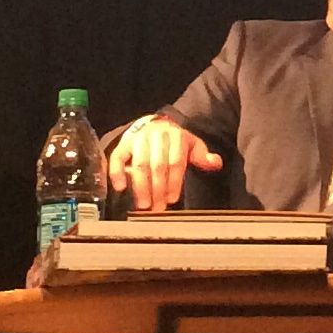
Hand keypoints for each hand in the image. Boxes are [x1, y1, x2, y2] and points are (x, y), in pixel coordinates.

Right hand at [106, 116, 222, 212]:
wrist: (154, 124)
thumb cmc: (175, 141)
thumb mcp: (191, 145)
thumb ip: (202, 156)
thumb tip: (215, 163)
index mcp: (176, 136)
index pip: (175, 161)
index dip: (174, 181)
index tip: (172, 199)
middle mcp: (156, 135)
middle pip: (157, 165)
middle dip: (157, 188)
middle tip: (157, 208)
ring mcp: (138, 138)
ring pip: (139, 164)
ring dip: (141, 186)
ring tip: (143, 204)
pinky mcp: (123, 143)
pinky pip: (117, 157)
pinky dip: (117, 172)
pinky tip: (120, 188)